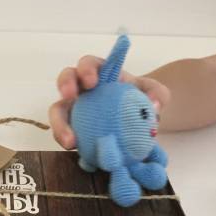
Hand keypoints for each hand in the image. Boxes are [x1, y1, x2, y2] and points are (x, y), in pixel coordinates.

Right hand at [49, 55, 170, 148]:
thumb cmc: (143, 100)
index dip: (86, 69)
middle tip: (70, 96)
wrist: (140, 121)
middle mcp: (82, 86)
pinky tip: (77, 152)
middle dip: (64, 85)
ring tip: (70, 141)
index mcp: (100, 72)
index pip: (89, 63)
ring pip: (58, 110)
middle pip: (66, 78)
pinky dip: (67, 141)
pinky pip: (64, 133)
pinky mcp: (72, 127)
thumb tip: (154, 105)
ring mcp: (74, 107)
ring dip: (59, 124)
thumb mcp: (156, 93)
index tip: (91, 82)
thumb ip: (158, 94)